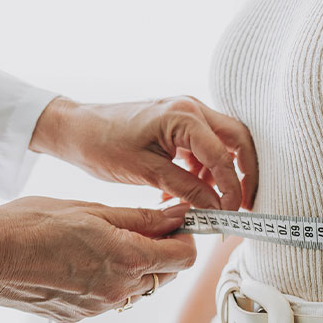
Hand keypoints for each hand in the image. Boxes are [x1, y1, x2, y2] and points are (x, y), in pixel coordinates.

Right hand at [0, 199, 194, 320]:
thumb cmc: (30, 224)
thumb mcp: (93, 210)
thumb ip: (143, 217)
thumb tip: (179, 214)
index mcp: (126, 260)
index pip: (185, 257)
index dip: (187, 236)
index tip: (176, 220)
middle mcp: (119, 291)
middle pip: (167, 273)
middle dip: (165, 249)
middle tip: (144, 224)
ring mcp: (99, 308)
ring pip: (142, 287)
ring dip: (141, 265)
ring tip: (110, 239)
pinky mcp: (81, 316)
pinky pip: (115, 297)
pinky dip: (115, 278)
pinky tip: (88, 258)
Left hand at [29, 96, 256, 210]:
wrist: (77, 129)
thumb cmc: (103, 145)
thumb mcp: (146, 172)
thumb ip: (186, 188)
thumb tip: (216, 208)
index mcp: (184, 116)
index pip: (223, 156)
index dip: (232, 188)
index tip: (232, 215)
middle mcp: (192, 108)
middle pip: (238, 140)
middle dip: (245, 174)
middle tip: (245, 205)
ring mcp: (187, 112)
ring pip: (224, 143)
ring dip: (223, 173)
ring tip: (210, 203)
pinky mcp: (180, 122)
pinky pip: (205, 146)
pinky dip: (204, 169)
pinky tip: (189, 192)